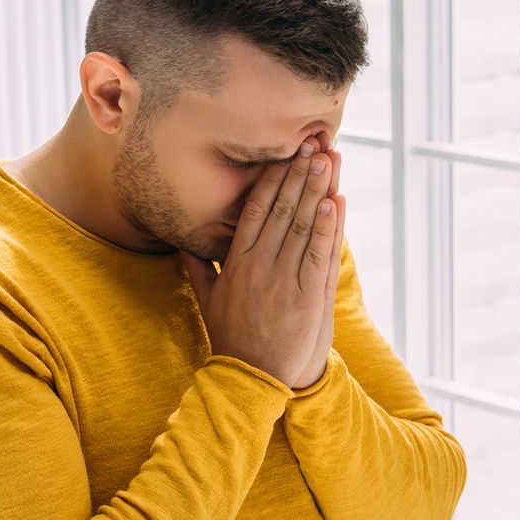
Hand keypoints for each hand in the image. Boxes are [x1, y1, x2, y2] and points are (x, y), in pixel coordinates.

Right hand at [181, 135, 338, 388]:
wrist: (249, 378)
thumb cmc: (231, 339)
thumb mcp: (208, 300)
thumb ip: (200, 267)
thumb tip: (184, 242)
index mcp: (236, 261)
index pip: (253, 209)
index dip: (270, 179)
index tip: (283, 153)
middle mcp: (258, 265)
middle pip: (280, 208)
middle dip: (296, 172)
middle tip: (311, 141)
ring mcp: (282, 280)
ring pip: (301, 224)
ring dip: (315, 188)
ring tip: (326, 158)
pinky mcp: (306, 297)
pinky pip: (317, 253)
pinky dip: (326, 226)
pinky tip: (334, 201)